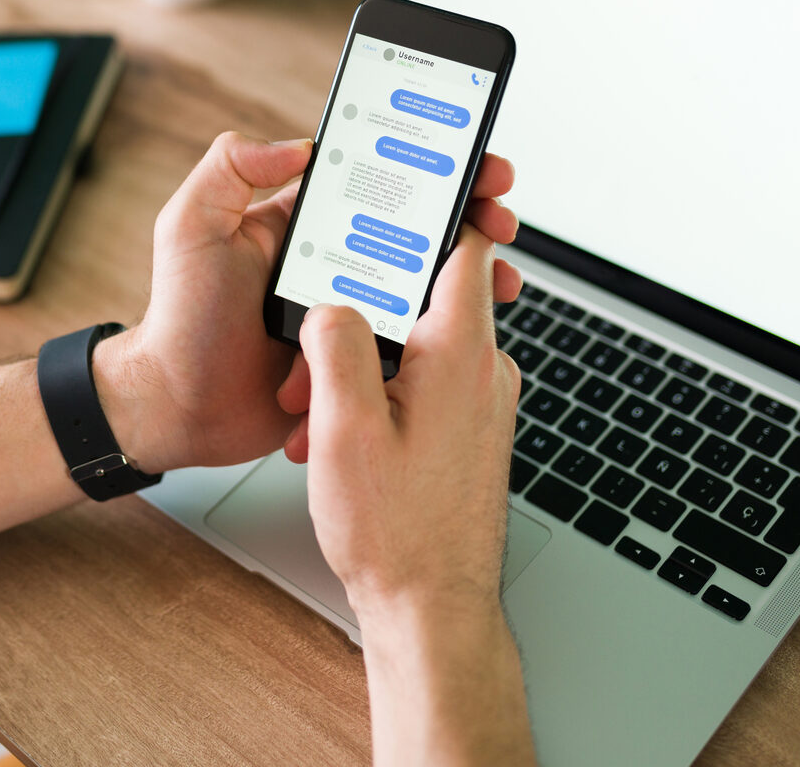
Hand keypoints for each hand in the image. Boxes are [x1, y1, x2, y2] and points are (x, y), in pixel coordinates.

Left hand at [95, 132, 519, 475]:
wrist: (178, 407)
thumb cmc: (179, 319)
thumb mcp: (190, 227)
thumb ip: (228, 170)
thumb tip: (296, 143)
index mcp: (307, 221)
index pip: (382, 180)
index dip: (434, 167)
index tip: (475, 164)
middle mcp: (337, 260)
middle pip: (421, 228)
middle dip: (472, 217)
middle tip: (501, 221)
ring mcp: (353, 310)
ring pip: (428, 285)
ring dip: (473, 275)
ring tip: (503, 277)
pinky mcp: (360, 358)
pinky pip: (414, 343)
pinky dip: (449, 333)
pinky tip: (475, 329)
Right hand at [294, 224, 521, 613]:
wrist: (432, 608)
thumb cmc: (397, 531)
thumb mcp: (346, 427)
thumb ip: (336, 345)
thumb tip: (330, 303)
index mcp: (461, 354)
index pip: (464, 247)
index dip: (436, 209)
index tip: (404, 191)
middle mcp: (483, 370)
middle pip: (425, 293)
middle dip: (363, 308)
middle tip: (316, 341)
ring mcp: (479, 401)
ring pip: (414, 345)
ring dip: (362, 362)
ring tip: (317, 410)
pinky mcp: (467, 429)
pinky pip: (420, 384)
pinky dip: (377, 394)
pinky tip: (339, 433)